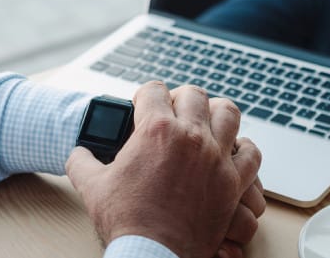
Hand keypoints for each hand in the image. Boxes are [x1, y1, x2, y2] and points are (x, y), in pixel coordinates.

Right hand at [66, 82, 261, 257]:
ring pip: (229, 113)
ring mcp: (215, 158)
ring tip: (206, 124)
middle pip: (194, 94)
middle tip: (173, 113)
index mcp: (155, 131)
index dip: (145, 96)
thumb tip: (78, 153)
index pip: (153, 90)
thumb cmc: (125, 221)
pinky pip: (251, 154)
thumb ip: (82, 161)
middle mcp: (190, 137)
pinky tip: (232, 152)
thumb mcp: (92, 185)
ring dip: (216, 114)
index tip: (143, 107)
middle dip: (180, 99)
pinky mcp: (233, 182)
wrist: (152, 255)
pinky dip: (243, 150)